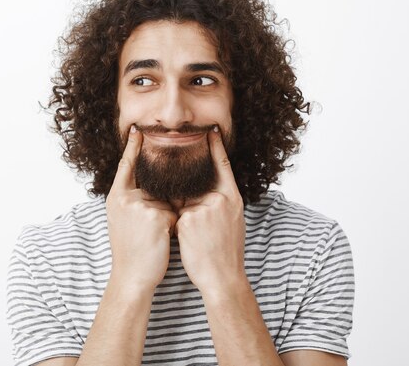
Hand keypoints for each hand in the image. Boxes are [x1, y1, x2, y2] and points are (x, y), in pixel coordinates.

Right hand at [105, 125, 177, 292]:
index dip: (132, 147)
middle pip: (152, 183)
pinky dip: (173, 226)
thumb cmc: (132, 251)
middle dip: (159, 192)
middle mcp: (125, 198)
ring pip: (166, 200)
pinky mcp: (155, 216)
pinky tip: (161, 240)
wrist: (131, 277)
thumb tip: (154, 187)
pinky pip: (173, 213)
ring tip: (152, 237)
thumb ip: (134, 201)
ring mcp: (139, 206)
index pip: (126, 166)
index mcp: (116, 197)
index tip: (138, 129)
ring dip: (167, 216)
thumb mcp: (124, 221)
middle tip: (151, 207)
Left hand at [175, 126, 247, 292]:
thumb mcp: (230, 223)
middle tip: (189, 199)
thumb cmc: (224, 253)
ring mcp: (204, 209)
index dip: (216, 147)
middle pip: (197, 184)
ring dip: (182, 217)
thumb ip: (217, 204)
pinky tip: (188, 242)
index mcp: (232, 198)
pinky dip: (176, 227)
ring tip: (198, 238)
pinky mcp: (188, 220)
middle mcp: (220, 200)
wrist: (223, 278)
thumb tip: (200, 194)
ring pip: (183, 202)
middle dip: (190, 193)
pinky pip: (175, 216)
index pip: (223, 166)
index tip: (210, 130)